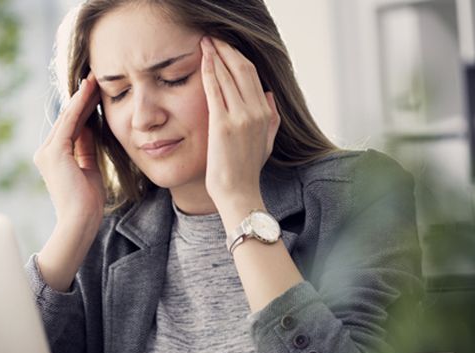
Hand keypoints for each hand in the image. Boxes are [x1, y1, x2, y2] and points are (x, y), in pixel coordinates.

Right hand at [33, 75, 104, 230]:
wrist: (79, 221)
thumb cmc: (87, 202)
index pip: (71, 127)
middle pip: (68, 119)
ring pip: (68, 118)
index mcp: (54, 157)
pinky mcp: (54, 152)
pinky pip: (69, 123)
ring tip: (93, 79)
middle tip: (95, 78)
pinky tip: (88, 92)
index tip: (96, 92)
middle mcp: (46, 152)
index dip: (83, 108)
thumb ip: (86, 147)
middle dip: (82, 98)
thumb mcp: (89, 167)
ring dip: (82, 97)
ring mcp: (47, 152)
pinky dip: (79, 106)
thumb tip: (90, 126)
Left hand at [200, 36, 280, 208]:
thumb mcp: (266, 142)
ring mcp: (240, 117)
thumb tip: (270, 94)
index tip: (226, 46)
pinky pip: (215, 90)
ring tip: (205, 43)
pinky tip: (203, 60)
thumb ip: (271, 117)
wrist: (238, 192)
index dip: (238, 56)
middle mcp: (256, 111)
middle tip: (213, 38)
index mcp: (265, 113)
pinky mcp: (223, 125)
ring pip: (229, 75)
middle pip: (242, 69)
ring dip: (216, 55)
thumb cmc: (247, 170)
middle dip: (227, 49)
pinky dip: (209, 72)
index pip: (252, 75)